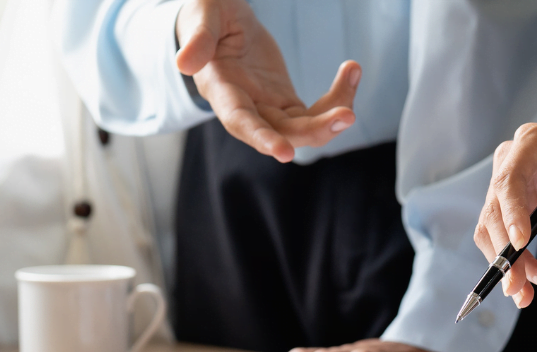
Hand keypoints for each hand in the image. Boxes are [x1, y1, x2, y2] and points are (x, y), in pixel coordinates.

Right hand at [175, 0, 358, 161]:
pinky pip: (314, 112)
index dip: (261, 137)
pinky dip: (336, 98)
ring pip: (302, 129)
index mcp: (220, 88)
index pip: (240, 120)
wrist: (220, 20)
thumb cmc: (207, 13)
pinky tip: (351, 70)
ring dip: (332, 116)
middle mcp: (244, 107)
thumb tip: (184, 63)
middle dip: (314, 131)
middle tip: (347, 116)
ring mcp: (266, 108)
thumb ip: (198, 38)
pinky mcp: (284, 102)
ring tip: (352, 74)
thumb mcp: (203, 15)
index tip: (284, 153)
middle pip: (280, 133)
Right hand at [477, 110, 536, 307]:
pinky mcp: (514, 210)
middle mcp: (514, 162)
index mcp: (533, 142)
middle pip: (494, 209)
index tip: (520, 243)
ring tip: (526, 292)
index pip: (510, 179)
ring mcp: (511, 187)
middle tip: (517, 283)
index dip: (510, 212)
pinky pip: (504, 241)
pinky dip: (514, 266)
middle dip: (504, 250)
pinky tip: (528, 284)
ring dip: (507, 264)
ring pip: (493, 231)